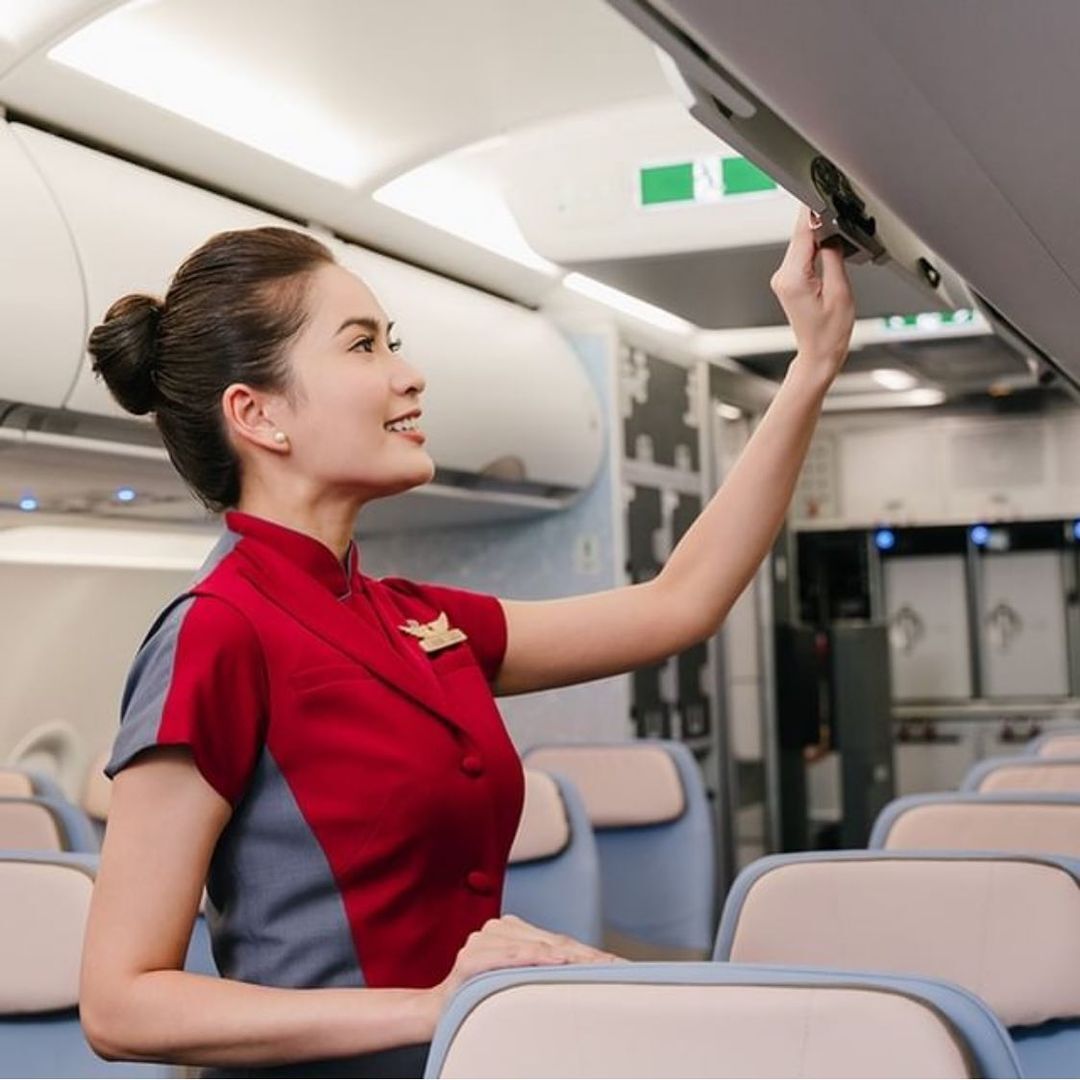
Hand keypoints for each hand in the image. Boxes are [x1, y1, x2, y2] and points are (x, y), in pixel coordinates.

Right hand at [430, 915, 621, 1011]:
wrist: (434, 1013)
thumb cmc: (477, 998)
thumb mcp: (512, 980)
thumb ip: (538, 967)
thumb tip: (583, 971)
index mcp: (510, 931)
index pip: (558, 941)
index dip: (588, 952)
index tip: (618, 963)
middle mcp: (497, 929)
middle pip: (552, 942)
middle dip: (586, 956)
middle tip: (616, 967)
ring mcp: (482, 941)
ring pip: (534, 946)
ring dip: (567, 957)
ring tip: (595, 965)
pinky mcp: (471, 959)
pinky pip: (508, 957)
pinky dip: (533, 958)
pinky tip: (556, 960)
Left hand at [770, 207, 855, 382]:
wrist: (818, 353)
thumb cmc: (830, 332)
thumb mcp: (840, 291)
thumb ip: (834, 257)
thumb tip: (832, 232)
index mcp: (793, 278)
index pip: (802, 234)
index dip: (812, 212)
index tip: (818, 193)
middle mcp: (783, 277)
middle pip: (800, 236)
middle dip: (817, 222)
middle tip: (836, 208)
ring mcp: (783, 279)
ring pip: (801, 244)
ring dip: (818, 235)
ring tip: (837, 229)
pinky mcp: (788, 281)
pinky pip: (802, 255)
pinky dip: (814, 247)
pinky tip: (827, 244)